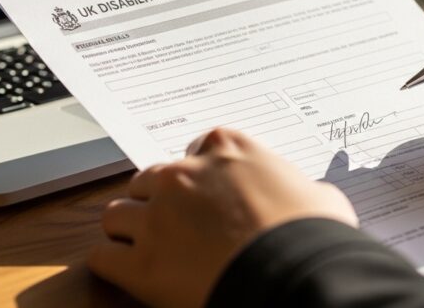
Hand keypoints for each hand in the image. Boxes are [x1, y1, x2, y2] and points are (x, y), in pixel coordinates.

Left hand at [88, 128, 357, 307]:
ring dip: (128, 230)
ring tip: (144, 249)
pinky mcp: (141, 263)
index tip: (207, 195)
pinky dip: (112, 265)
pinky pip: (102, 256)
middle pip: (149, 181)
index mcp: (226, 149)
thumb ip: (301, 188)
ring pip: (115, 213)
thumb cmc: (313, 235)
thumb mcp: (321, 197)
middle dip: (158, 202)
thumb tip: (313, 198)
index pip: (195, 150)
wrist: (296, 275)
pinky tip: (128, 273)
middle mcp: (184, 175)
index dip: (200, 177)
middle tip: (174, 226)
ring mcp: (157, 217)